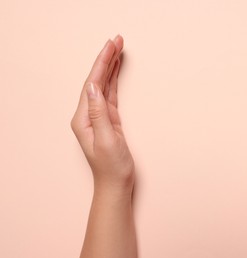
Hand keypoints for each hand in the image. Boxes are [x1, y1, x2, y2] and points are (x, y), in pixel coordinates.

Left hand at [71, 35, 134, 192]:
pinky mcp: (108, 119)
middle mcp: (88, 114)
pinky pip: (110, 94)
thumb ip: (99, 113)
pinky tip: (116, 71)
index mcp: (84, 118)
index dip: (101, 63)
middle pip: (96, 80)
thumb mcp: (107, 140)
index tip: (111, 46)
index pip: (92, 84)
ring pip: (103, 85)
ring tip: (117, 49)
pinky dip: (113, 80)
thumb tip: (93, 87)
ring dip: (110, 67)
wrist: (115, 184)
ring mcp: (98, 116)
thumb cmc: (112, 167)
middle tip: (117, 40)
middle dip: (106, 59)